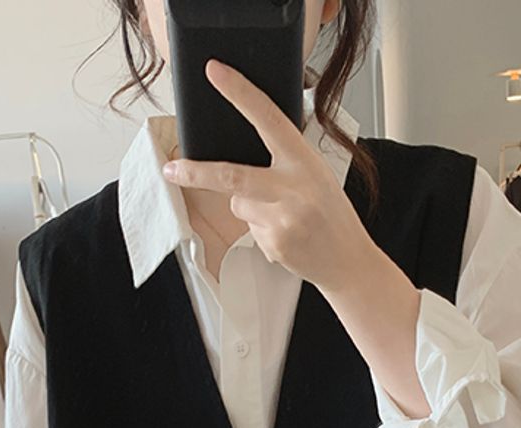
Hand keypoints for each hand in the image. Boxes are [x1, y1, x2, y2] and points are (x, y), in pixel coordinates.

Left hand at [162, 58, 380, 291]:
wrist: (348, 260)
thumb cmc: (333, 215)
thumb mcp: (317, 175)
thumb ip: (286, 160)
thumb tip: (242, 148)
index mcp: (305, 162)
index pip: (268, 119)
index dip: (240, 94)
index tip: (216, 73)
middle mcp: (294, 189)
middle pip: (231, 175)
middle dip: (195, 173)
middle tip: (172, 169)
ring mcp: (283, 219)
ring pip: (239, 205)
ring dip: (250, 208)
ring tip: (284, 217)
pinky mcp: (275, 244)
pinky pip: (250, 231)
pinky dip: (262, 231)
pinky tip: (287, 235)